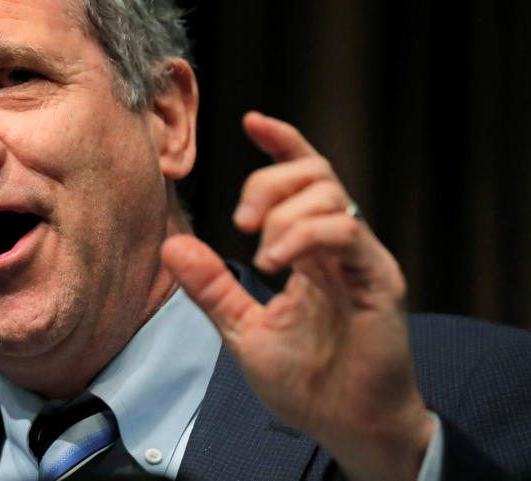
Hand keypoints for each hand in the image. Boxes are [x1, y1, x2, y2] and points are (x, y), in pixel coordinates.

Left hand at [162, 111, 433, 480]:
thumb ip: (212, 286)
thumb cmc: (306, 382)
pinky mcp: (379, 281)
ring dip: (284, 214)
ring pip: (330, 195)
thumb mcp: (242, 328)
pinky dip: (306, 235)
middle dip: (270, 180)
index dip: (282, 144)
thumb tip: (171, 245)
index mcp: (310, 252)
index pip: (302, 181)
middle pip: (314, 174)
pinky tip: (279, 261)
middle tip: (241, 219)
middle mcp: (338, 248)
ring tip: (262, 255)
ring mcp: (361, 261)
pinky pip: (346, 232)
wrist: (346, 428)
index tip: (250, 122)